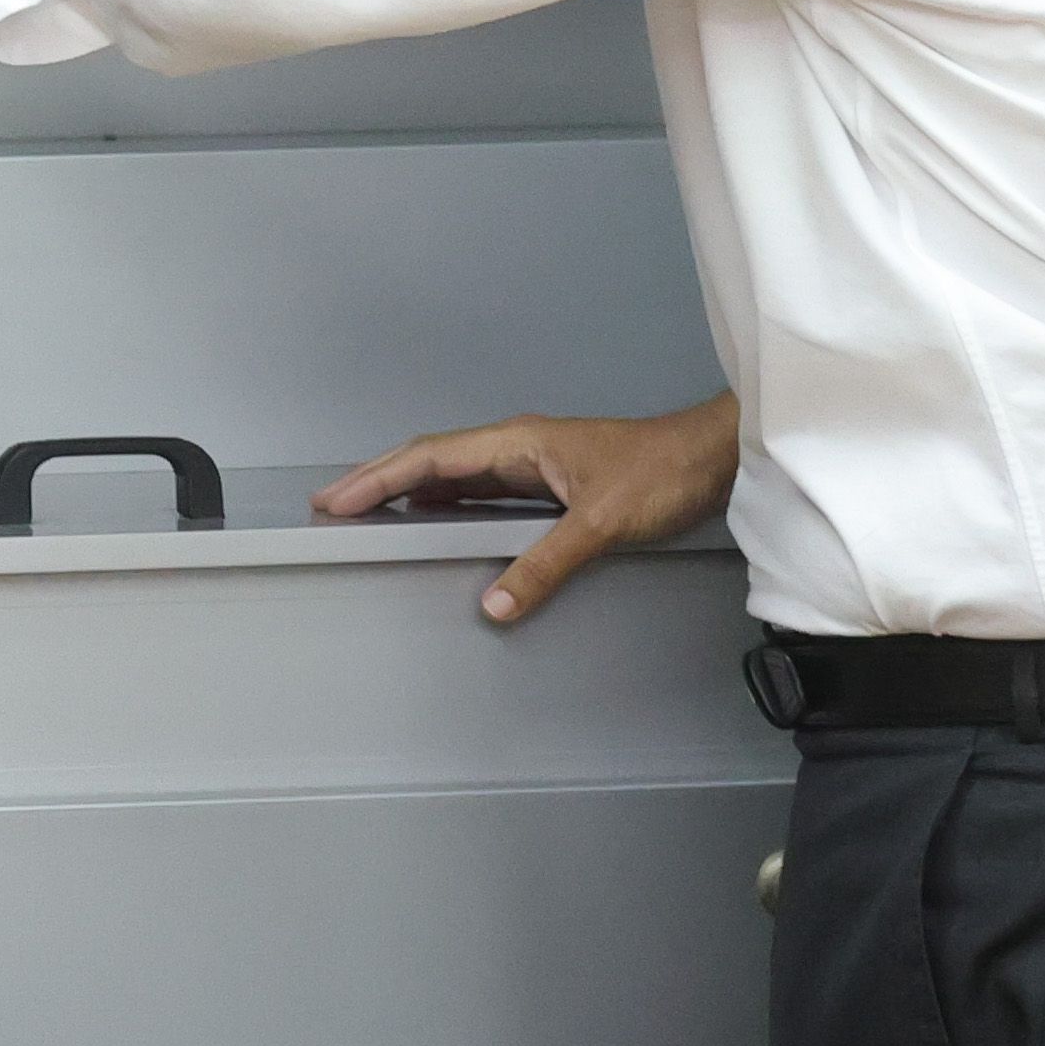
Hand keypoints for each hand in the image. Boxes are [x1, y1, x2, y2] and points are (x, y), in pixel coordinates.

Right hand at [316, 393, 741, 624]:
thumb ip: (546, 563)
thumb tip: (495, 604)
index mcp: (518, 442)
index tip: (337, 499)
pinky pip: (483, 492)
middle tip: (331, 505)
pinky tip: (437, 518)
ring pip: (454, 475)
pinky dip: (447, 503)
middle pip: (430, 460)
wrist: (713, 459)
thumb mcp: (602, 521)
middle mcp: (517, 447)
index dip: (378, 477)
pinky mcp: (551, 484)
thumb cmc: (662, 473)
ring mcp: (533, 464)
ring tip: (368, 511)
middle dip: (378, 480)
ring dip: (409, 490)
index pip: (430, 458)